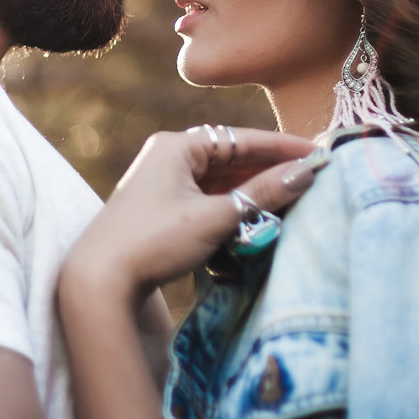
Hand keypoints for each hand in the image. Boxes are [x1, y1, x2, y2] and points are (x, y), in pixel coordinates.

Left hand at [64, 127, 317, 300]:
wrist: (98, 280)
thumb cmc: (154, 241)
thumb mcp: (216, 217)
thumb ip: (263, 194)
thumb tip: (307, 172)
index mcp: (177, 146)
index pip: (242, 138)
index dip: (283, 147)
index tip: (319, 154)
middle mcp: (168, 157)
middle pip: (232, 157)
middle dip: (271, 168)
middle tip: (313, 177)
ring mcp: (163, 183)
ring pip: (222, 181)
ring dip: (254, 190)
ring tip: (295, 197)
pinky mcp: (162, 210)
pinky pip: (208, 199)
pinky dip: (235, 207)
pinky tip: (260, 216)